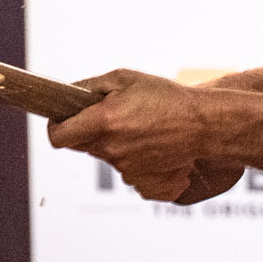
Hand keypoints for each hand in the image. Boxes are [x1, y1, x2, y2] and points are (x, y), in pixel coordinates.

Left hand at [48, 70, 220, 203]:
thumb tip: (67, 96)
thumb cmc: (167, 97)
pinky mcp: (142, 182)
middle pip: (83, 146)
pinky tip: (152, 146)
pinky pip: (127, 172)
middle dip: (91, 131)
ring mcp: (127, 170)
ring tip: (142, 129)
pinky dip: (135, 160)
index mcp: (104, 122)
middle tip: (116, 116)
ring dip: (116, 144)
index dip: (56, 128)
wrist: (205, 125)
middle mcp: (112, 150)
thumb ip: (90, 87)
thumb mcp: (125, 78)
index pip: (58, 137)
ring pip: (107, 158)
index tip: (62, 120)